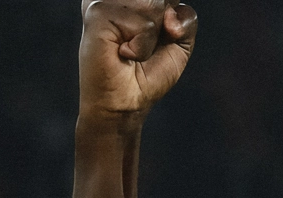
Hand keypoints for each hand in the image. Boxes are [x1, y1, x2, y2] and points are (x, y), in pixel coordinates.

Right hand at [78, 0, 198, 129]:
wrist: (126, 101)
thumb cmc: (149, 72)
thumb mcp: (180, 42)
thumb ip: (186, 18)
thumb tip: (168, 14)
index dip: (170, 11)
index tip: (160, 32)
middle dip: (163, 24)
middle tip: (141, 42)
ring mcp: (103, 0)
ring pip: (153, 5)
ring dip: (151, 36)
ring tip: (131, 49)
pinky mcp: (96, 12)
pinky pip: (142, 23)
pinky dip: (142, 45)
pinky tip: (124, 52)